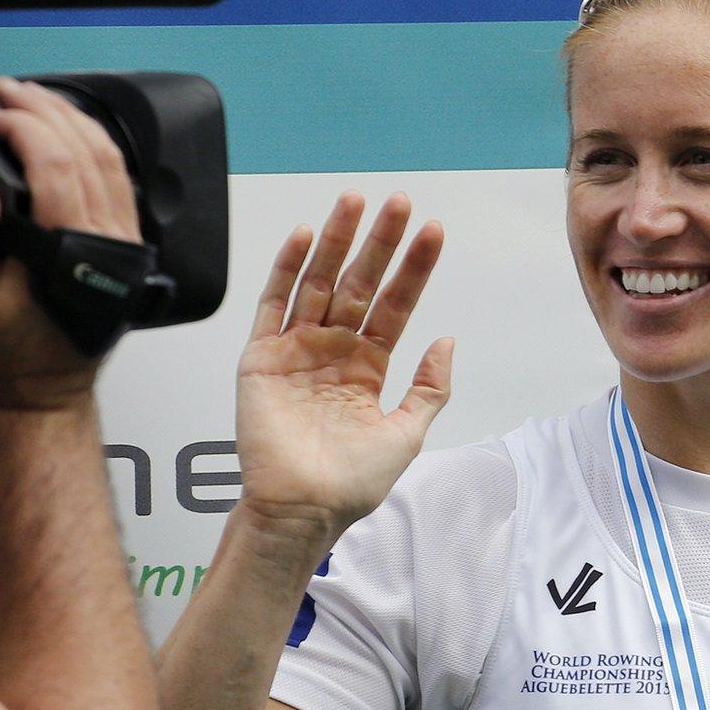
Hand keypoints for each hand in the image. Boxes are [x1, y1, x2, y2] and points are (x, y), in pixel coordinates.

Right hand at [0, 73, 143, 409]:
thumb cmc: (8, 357)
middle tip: (4, 88)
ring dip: (74, 119)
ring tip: (31, 97)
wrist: (41, 393)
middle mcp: (111, 244)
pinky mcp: (128, 248)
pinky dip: (95, 146)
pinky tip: (67, 133)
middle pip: (90, 151)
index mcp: (76, 253)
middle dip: (45, 108)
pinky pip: (121, 183)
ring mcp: (126, 244)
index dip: (21, 126)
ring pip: (113, 162)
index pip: (57, 165)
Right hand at [234, 191, 453, 546]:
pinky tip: (305, 235)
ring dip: (337, 241)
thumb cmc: (353, 481)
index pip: (395, 305)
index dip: (414, 269)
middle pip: (360, 283)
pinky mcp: (261, 357)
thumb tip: (447, 342)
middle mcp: (332, 350)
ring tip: (356, 201)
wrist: (305, 508)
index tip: (433, 232)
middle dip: (380, 242)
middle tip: (399, 201)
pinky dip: (286, 268)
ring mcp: (296, 349)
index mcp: (367, 366)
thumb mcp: (406, 432)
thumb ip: (429, 387)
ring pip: (318, 281)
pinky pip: (273, 304)